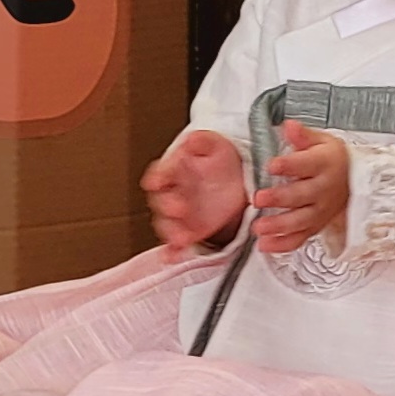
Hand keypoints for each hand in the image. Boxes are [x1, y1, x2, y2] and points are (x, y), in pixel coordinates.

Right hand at [141, 130, 244, 253]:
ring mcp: (181, 214)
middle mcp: (173, 194)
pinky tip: (174, 256)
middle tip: (179, 208)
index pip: (159, 174)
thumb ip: (200, 141)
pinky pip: (177, 243)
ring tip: (181, 237)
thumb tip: (191, 139)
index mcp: (173, 171)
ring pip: (167, 225)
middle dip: (168, 206)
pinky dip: (173, 251)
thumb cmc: (219, 159)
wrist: (236, 177)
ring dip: (171, 232)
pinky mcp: (191, 229)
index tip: (158, 180)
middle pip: (162, 202)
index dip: (158, 178)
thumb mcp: (213, 144)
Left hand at [250, 120, 350, 255]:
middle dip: (280, 198)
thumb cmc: (332, 160)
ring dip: (279, 225)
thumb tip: (288, 125)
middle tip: (258, 198)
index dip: (289, 165)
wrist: (354, 181)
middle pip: (302, 195)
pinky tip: (265, 245)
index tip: (272, 165)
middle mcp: (323, 189)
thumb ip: (303, 136)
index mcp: (324, 164)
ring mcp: (320, 210)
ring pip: (301, 220)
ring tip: (258, 227)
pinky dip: (283, 244)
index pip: (306, 164)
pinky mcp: (315, 226)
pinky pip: (300, 238)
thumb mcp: (322, 141)